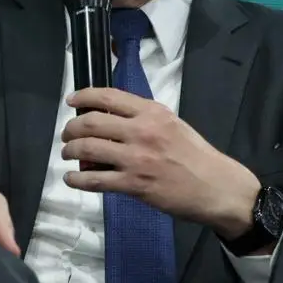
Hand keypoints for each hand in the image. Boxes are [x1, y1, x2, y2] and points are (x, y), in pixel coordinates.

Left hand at [61, 87, 260, 238]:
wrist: (216, 186)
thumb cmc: (196, 155)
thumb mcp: (173, 124)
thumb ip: (144, 119)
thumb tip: (111, 120)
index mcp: (152, 112)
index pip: (109, 97)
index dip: (84, 97)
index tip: (72, 101)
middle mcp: (142, 131)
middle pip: (92, 122)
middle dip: (71, 128)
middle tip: (66, 135)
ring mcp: (137, 158)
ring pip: (89, 149)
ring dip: (70, 151)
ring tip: (67, 154)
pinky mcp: (134, 184)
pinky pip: (96, 180)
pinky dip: (78, 179)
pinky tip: (72, 179)